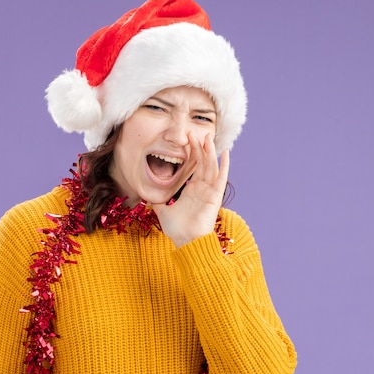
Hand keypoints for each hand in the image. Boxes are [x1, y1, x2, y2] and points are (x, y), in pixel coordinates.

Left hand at [151, 132, 229, 247]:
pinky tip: (226, 153)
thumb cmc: (177, 229)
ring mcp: (210, 192)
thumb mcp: (162, 211)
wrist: (185, 241)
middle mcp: (202, 189)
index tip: (188, 139)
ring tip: (207, 137)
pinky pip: (221, 178)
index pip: (194, 166)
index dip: (192, 153)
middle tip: (194, 132)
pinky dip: (224, 165)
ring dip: (210, 151)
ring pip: (211, 166)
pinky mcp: (215, 196)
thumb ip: (158, 202)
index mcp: (192, 190)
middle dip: (199, 147)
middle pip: (203, 163)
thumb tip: (147, 197)